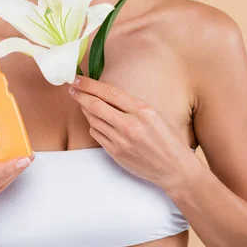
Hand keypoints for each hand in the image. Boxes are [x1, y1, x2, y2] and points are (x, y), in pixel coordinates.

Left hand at [68, 75, 198, 191]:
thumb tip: (106, 94)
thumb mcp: (154, 113)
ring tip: (84, 103)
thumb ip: (131, 104)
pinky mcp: (116, 153)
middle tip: (71, 88)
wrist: (174, 168)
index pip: (108, 92)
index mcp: (141, 110)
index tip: (77, 79)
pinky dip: (94, 125)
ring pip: (93, 120)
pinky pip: (97, 135)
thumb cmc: (167, 138)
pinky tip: (96, 122)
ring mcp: (121, 141)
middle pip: (95, 105)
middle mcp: (130, 124)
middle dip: (80, 95)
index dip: (89, 84)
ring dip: (85, 110)